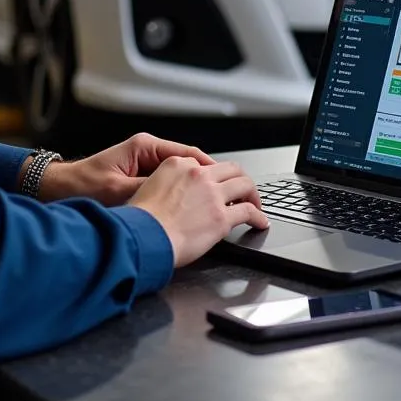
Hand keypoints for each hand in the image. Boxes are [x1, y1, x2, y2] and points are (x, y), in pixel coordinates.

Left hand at [35, 133, 216, 205]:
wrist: (57, 189)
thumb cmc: (82, 187)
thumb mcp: (118, 191)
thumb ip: (148, 191)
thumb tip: (175, 197)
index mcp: (144, 147)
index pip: (187, 154)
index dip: (209, 169)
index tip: (225, 181)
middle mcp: (147, 151)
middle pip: (188, 162)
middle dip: (208, 178)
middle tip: (228, 193)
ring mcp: (144, 162)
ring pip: (180, 173)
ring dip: (196, 186)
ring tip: (214, 201)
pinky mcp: (139, 176)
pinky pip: (169, 183)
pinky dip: (181, 193)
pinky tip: (190, 207)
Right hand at [128, 158, 268, 266]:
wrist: (143, 236)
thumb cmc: (141, 220)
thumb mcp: (146, 187)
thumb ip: (165, 184)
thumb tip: (173, 195)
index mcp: (177, 165)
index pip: (203, 164)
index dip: (212, 176)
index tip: (215, 186)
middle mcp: (198, 174)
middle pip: (230, 168)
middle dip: (239, 178)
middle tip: (242, 190)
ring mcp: (212, 194)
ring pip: (244, 184)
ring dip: (252, 194)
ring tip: (255, 204)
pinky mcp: (221, 217)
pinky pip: (248, 212)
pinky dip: (258, 216)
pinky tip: (260, 222)